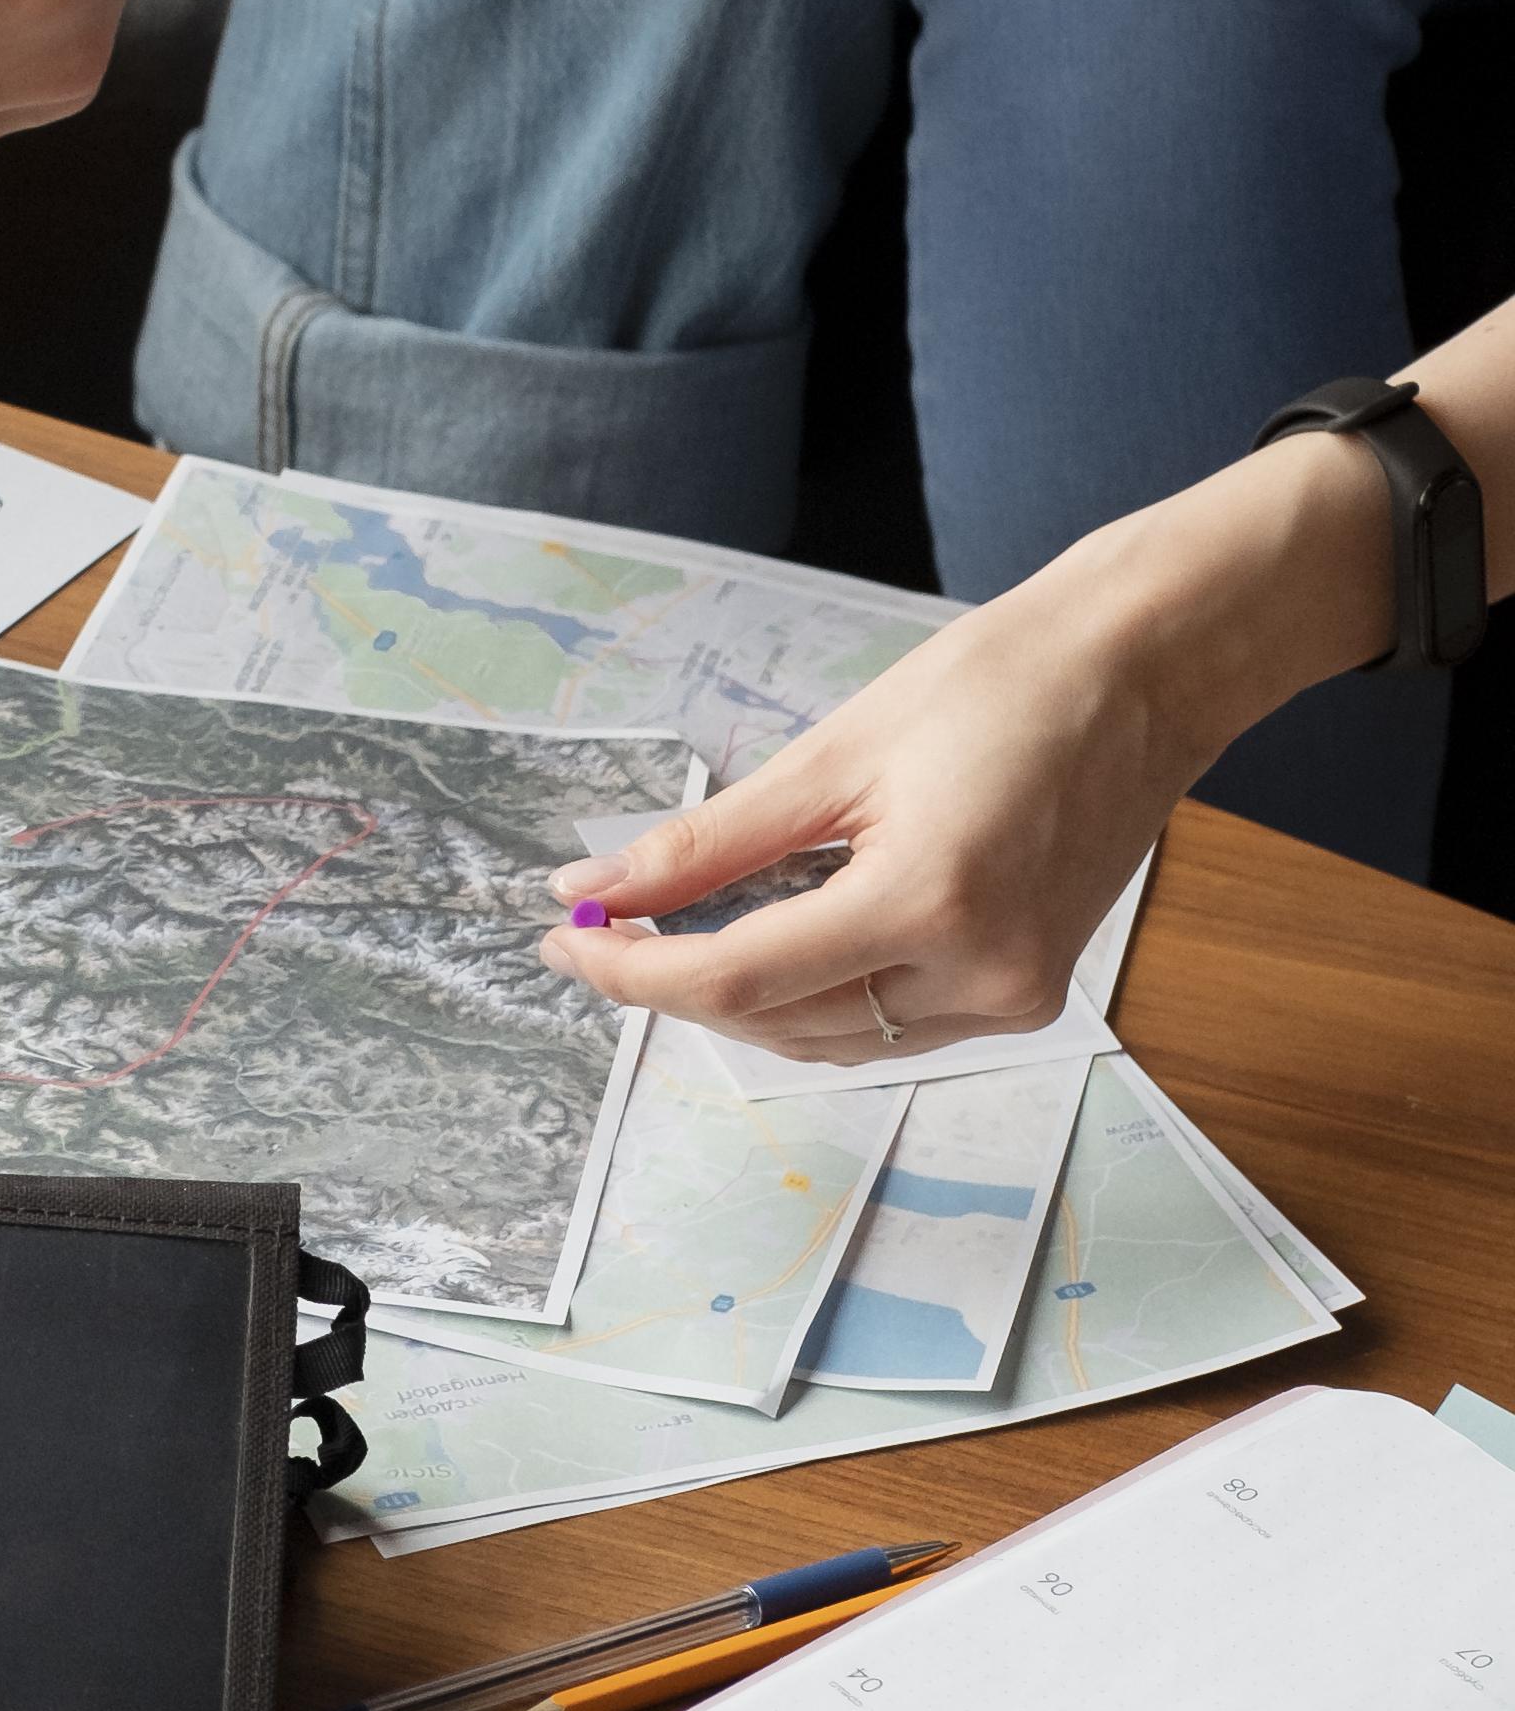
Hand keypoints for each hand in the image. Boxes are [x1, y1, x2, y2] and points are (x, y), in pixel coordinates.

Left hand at [542, 439, 1390, 1059]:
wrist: (1146, 673)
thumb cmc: (1000, 684)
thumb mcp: (833, 756)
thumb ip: (710, 842)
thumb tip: (598, 887)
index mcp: (928, 904)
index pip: (739, 979)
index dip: (635, 971)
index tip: (564, 940)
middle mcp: (980, 976)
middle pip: (780, 1022)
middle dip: (679, 985)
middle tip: (600, 928)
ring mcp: (1013, 997)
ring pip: (834, 1038)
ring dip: (745, 998)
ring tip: (672, 931)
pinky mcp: (1030, 994)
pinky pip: (892, 1023)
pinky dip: (820, 993)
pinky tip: (772, 937)